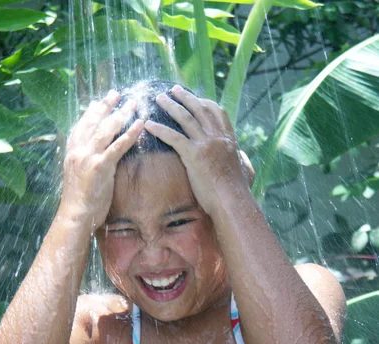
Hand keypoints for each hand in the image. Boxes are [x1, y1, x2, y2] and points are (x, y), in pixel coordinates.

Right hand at [60, 90, 142, 230]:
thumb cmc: (79, 202)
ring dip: (122, 114)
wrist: (75, 215)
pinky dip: (130, 133)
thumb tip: (93, 157)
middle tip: (117, 93)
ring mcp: (88, 157)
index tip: (99, 101)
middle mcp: (78, 150)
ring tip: (134, 104)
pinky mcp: (100, 166)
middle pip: (93, 121)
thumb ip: (84, 164)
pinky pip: (118, 145)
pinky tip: (141, 124)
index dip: (91, 112)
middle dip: (106, 106)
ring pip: (106, 129)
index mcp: (71, 152)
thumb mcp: (78, 178)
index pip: (81, 125)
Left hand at [144, 86, 254, 218]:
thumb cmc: (236, 193)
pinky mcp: (194, 155)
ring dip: (171, 106)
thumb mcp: (244, 172)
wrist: (232, 202)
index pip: (217, 113)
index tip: (196, 98)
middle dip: (186, 97)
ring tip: (159, 98)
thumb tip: (244, 161)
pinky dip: (160, 129)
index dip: (205, 103)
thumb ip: (242, 162)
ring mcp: (206, 145)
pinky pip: (174, 137)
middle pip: (200, 109)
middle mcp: (218, 138)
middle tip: (173, 90)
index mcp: (229, 140)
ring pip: (185, 118)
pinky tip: (149, 125)